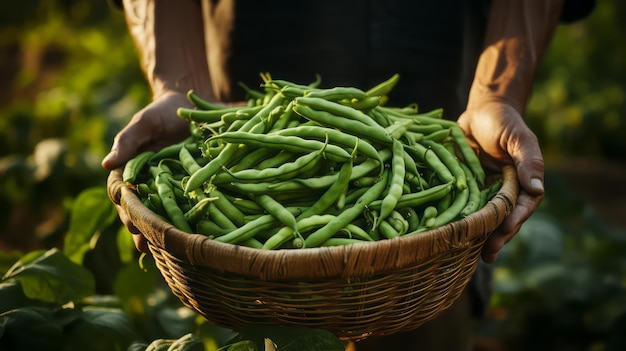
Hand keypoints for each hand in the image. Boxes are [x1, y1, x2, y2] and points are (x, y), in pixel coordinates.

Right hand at [102, 91, 192, 251]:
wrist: (191, 108)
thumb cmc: (161, 114)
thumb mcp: (144, 123)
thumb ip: (127, 141)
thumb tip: (105, 163)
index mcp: (131, 173)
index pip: (123, 197)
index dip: (126, 210)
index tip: (131, 221)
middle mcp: (149, 187)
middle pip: (142, 213)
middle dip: (143, 230)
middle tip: (146, 245)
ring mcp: (170, 191)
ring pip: (163, 218)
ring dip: (163, 236)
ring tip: (165, 253)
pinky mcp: (191, 191)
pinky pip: (188, 210)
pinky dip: (189, 224)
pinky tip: (192, 240)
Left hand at [457, 100, 544, 262]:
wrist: (480, 111)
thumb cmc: (504, 122)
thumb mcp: (518, 138)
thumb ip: (528, 161)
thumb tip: (538, 189)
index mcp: (522, 183)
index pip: (521, 207)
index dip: (514, 220)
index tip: (504, 231)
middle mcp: (504, 192)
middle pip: (502, 219)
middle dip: (496, 237)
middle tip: (488, 253)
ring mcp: (484, 192)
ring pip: (483, 219)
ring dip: (477, 237)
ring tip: (469, 255)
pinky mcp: (465, 189)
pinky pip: (462, 208)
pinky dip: (458, 222)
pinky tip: (449, 235)